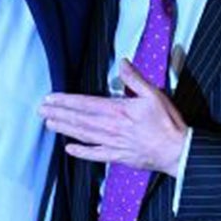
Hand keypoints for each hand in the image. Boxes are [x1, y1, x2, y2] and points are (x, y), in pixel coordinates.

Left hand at [40, 63, 187, 172]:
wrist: (178, 151)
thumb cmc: (168, 124)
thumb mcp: (155, 94)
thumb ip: (136, 79)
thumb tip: (123, 63)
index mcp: (119, 110)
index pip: (86, 103)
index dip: (66, 101)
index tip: (51, 98)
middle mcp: (112, 127)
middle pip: (80, 119)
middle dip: (59, 114)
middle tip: (42, 111)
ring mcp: (114, 143)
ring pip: (84, 134)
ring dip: (65, 129)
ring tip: (50, 124)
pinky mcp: (119, 157)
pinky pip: (96, 154)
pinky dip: (82, 152)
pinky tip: (70, 149)